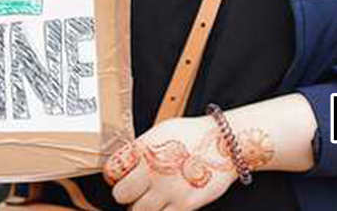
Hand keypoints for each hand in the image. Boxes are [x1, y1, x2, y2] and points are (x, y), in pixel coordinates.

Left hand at [105, 117, 238, 210]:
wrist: (225, 144)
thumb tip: (123, 164)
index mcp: (143, 149)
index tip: (120, 177)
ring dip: (141, 206)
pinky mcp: (185, 205)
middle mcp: (153, 170)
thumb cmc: (193, 135)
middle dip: (125, 194)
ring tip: (151, 197)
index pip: (112, 171)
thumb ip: (140, 149)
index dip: (114, 176)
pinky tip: (166, 203)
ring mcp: (168, 190)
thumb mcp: (160, 132)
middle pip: (121, 195)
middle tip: (134, 191)